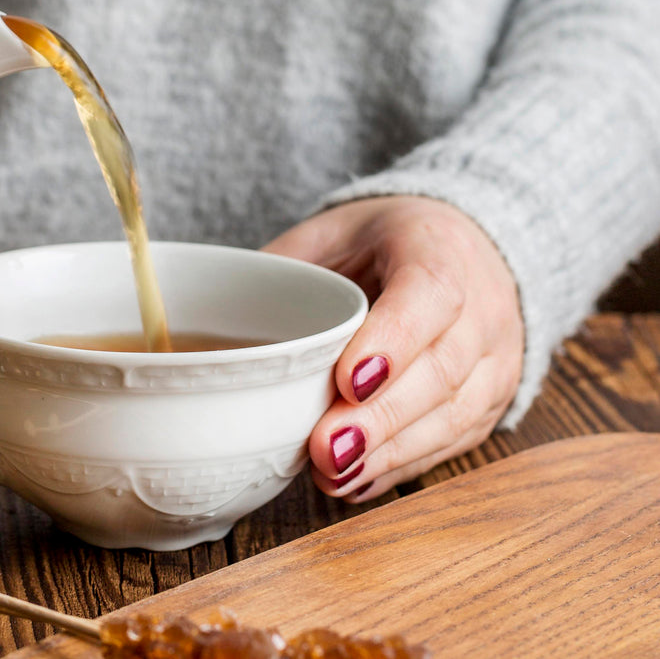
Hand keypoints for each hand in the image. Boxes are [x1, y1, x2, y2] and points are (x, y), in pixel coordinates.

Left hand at [263, 196, 523, 500]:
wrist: (467, 248)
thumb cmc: (384, 243)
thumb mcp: (331, 233)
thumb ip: (284, 269)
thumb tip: (217, 320)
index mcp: (440, 247)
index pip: (430, 294)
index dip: (393, 342)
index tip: (347, 382)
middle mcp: (483, 304)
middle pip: (442, 368)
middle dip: (382, 417)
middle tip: (325, 449)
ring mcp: (497, 357)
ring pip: (455, 413)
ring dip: (390, 452)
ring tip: (334, 474)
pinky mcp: (491, 400)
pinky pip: (454, 440)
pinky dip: (402, 465)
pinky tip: (356, 481)